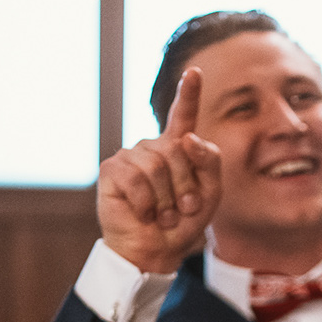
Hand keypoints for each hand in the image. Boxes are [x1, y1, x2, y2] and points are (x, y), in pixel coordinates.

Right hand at [96, 67, 224, 273]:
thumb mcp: (210, 192)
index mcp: (177, 148)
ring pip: (157, 165)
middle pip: (177, 150)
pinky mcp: (111, 170)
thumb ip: (210, 161)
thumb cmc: (182, 222)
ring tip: (163, 213)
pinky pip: (136, 178)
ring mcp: (130, 156)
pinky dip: (146, 203)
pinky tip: (144, 212)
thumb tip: (187, 139)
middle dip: (185, 185)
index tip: (194, 72)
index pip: (183, 116)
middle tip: (182, 209)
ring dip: (166, 198)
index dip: (188, 93)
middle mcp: (152, 147)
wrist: (156, 249)